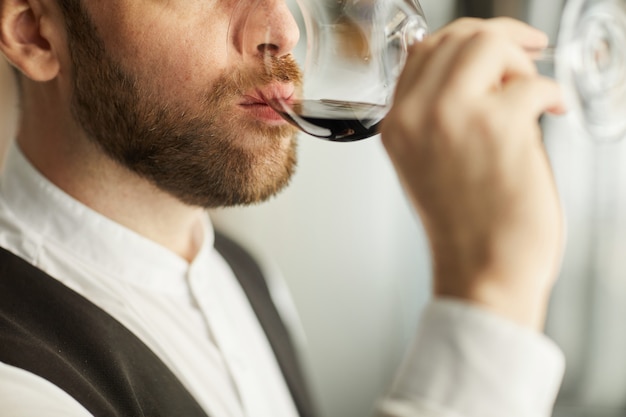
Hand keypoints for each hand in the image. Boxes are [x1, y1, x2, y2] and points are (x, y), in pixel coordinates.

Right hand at [381, 18, 565, 330]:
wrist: (482, 271)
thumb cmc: (465, 227)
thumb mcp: (427, 165)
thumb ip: (436, 118)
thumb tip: (476, 75)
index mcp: (397, 126)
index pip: (421, 52)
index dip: (463, 38)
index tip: (493, 42)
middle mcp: (417, 116)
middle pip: (454, 38)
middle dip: (499, 35)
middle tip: (527, 50)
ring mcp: (452, 118)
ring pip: (487, 45)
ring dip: (520, 61)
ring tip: (532, 91)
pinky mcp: (497, 128)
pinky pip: (532, 82)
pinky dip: (552, 92)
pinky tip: (555, 110)